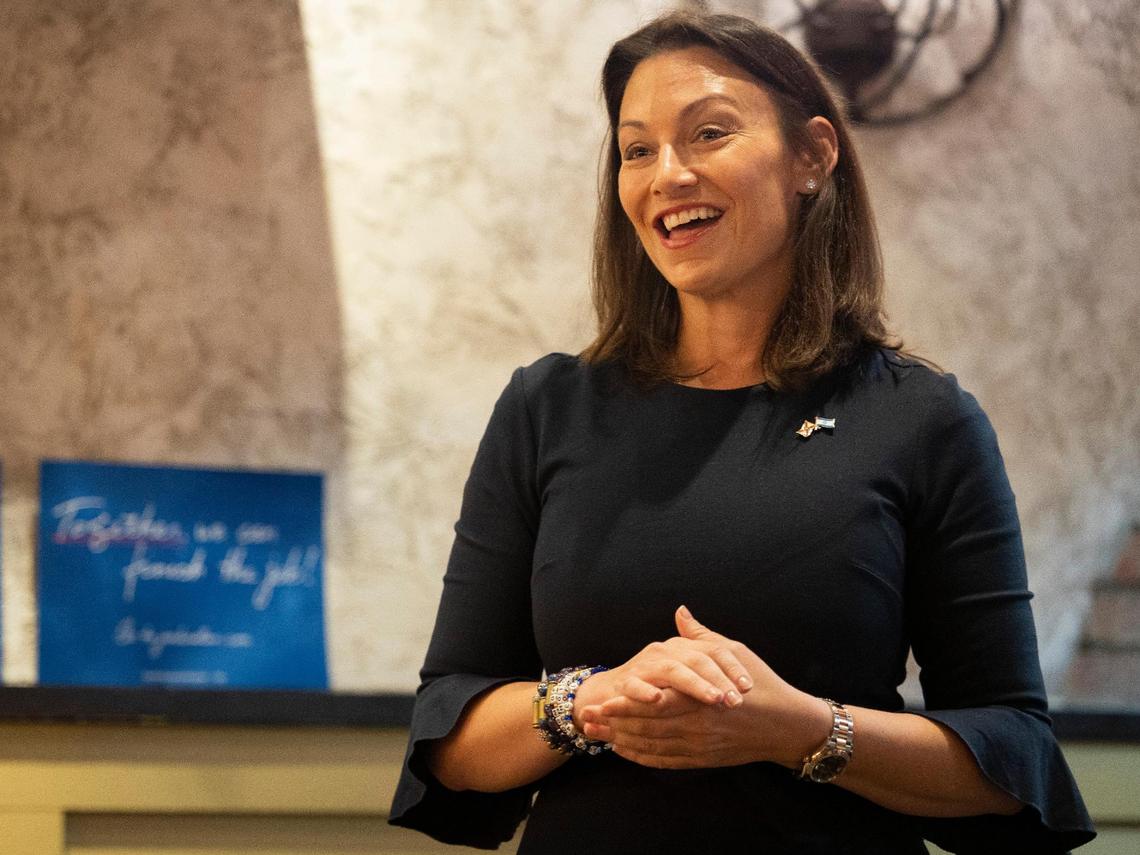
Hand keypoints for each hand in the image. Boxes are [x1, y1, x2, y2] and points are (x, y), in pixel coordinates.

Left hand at [578, 607, 828, 769]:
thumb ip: (701, 636)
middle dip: (614, 724)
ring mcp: (700, 746)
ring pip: (653, 745)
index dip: (626, 702)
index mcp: (702, 696)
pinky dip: (642, 757)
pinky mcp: (703, 760)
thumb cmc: (762, 685)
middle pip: (647, 726)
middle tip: (586, 719)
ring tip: (595, 735)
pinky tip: (624, 751)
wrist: (787, 726)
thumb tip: (680, 613)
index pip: (655, 701)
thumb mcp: (734, 652)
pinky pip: (666, 761)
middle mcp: (698, 725)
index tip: (601, 698)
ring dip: (622, 741)